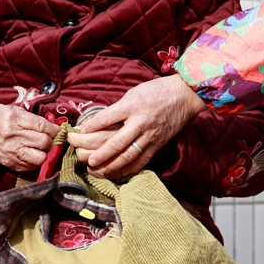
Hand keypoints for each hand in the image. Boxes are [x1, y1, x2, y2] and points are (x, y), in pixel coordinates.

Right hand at [0, 105, 55, 172]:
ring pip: (40, 157)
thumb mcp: (15, 111)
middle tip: (50, 139)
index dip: (54, 129)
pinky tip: (34, 153)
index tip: (57, 130)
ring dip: (45, 153)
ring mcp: (12, 152)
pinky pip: (32, 166)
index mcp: (14, 119)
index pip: (42, 126)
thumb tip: (55, 127)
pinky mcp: (12, 164)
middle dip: (51, 140)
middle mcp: (13, 136)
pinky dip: (36, 161)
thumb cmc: (0, 120)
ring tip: (43, 148)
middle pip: (44, 142)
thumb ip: (34, 118)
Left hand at [68, 74, 205, 176]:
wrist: (184, 95)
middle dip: (99, 153)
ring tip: (98, 168)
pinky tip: (119, 172)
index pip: (105, 118)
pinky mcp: (158, 143)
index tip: (80, 132)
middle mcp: (140, 122)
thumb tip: (102, 121)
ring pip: (128, 155)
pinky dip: (130, 168)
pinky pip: (142, 159)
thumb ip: (119, 108)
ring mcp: (150, 135)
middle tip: (85, 159)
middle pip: (115, 142)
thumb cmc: (156, 90)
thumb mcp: (133, 93)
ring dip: (111, 164)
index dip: (90, 126)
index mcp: (131, 106)